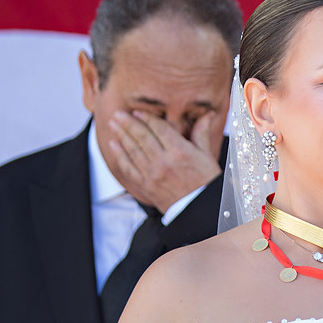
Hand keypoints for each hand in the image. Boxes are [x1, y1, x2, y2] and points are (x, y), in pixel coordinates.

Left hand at [107, 109, 221, 211]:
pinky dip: (120, 155)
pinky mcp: (146, 186)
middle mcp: (164, 162)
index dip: (146, 118)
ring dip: (121, 135)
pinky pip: (129, 168)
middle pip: (142, 137)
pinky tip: (114, 145)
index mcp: (180, 152)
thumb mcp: (207, 156)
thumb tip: (208, 115)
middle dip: (128, 123)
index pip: (159, 129)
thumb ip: (201, 134)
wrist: (200, 211)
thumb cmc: (207, 183)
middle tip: (117, 113)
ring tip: (113, 124)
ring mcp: (153, 175)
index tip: (137, 111)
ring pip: (133, 150)